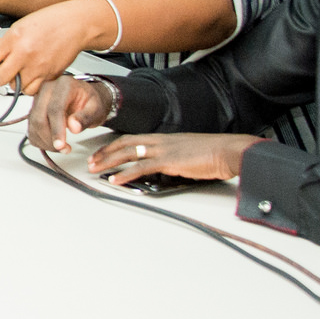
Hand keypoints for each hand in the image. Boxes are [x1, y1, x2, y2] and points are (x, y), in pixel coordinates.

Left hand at [0, 0, 101, 94]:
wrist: (75, 25)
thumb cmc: (50, 22)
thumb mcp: (21, 26)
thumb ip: (7, 43)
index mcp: (15, 38)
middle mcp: (25, 53)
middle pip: (0, 78)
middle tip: (2, 73)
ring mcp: (38, 66)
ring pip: (17, 87)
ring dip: (16, 83)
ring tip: (20, 73)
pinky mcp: (50, 76)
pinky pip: (33, 90)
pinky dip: (30, 87)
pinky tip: (32, 77)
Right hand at [24, 74, 110, 152]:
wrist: (85, 98)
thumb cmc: (91, 101)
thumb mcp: (97, 108)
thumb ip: (86, 117)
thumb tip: (74, 127)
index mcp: (64, 85)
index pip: (55, 108)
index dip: (56, 129)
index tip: (61, 145)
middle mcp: (47, 89)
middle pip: (39, 117)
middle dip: (49, 138)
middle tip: (64, 149)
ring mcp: (38, 99)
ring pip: (33, 125)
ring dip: (45, 142)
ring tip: (63, 148)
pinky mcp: (33, 110)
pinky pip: (31, 130)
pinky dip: (40, 141)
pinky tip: (53, 143)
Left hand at [88, 133, 261, 186]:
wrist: (228, 150)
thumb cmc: (214, 153)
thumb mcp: (189, 153)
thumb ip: (174, 158)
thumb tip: (166, 169)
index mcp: (165, 138)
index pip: (133, 139)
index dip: (115, 146)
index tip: (103, 152)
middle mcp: (161, 141)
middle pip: (125, 144)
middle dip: (105, 152)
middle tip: (91, 161)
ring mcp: (163, 150)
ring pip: (128, 153)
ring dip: (108, 161)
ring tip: (95, 169)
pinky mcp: (169, 161)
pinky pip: (141, 167)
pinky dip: (125, 174)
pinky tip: (115, 179)